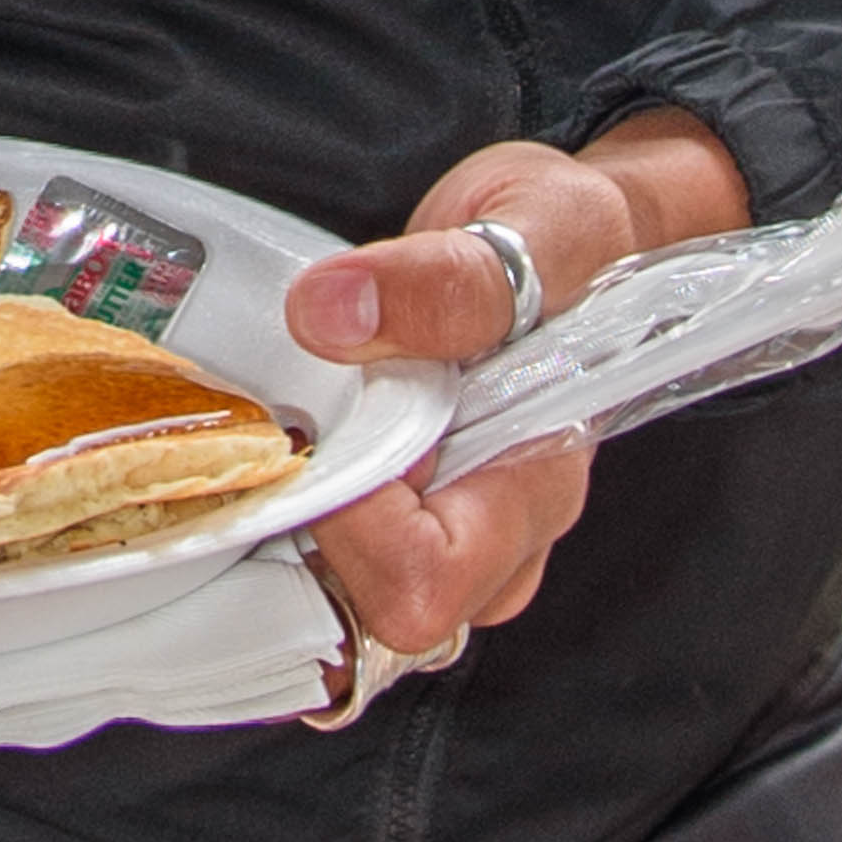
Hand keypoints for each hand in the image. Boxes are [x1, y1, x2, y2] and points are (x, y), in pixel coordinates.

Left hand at [283, 111, 743, 670]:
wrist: (561, 249)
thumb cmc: (566, 249)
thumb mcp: (533, 234)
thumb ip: (445, 282)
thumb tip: (330, 311)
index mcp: (532, 487)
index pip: (426, 578)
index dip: (350, 524)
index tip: (317, 428)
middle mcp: (492, 540)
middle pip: (370, 608)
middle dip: (303, 526)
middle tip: (283, 420)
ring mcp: (444, 537)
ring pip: (338, 592)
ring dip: (286, 521)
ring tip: (278, 420)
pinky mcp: (400, 518)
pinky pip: (327, 554)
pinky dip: (287, 506)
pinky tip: (276, 435)